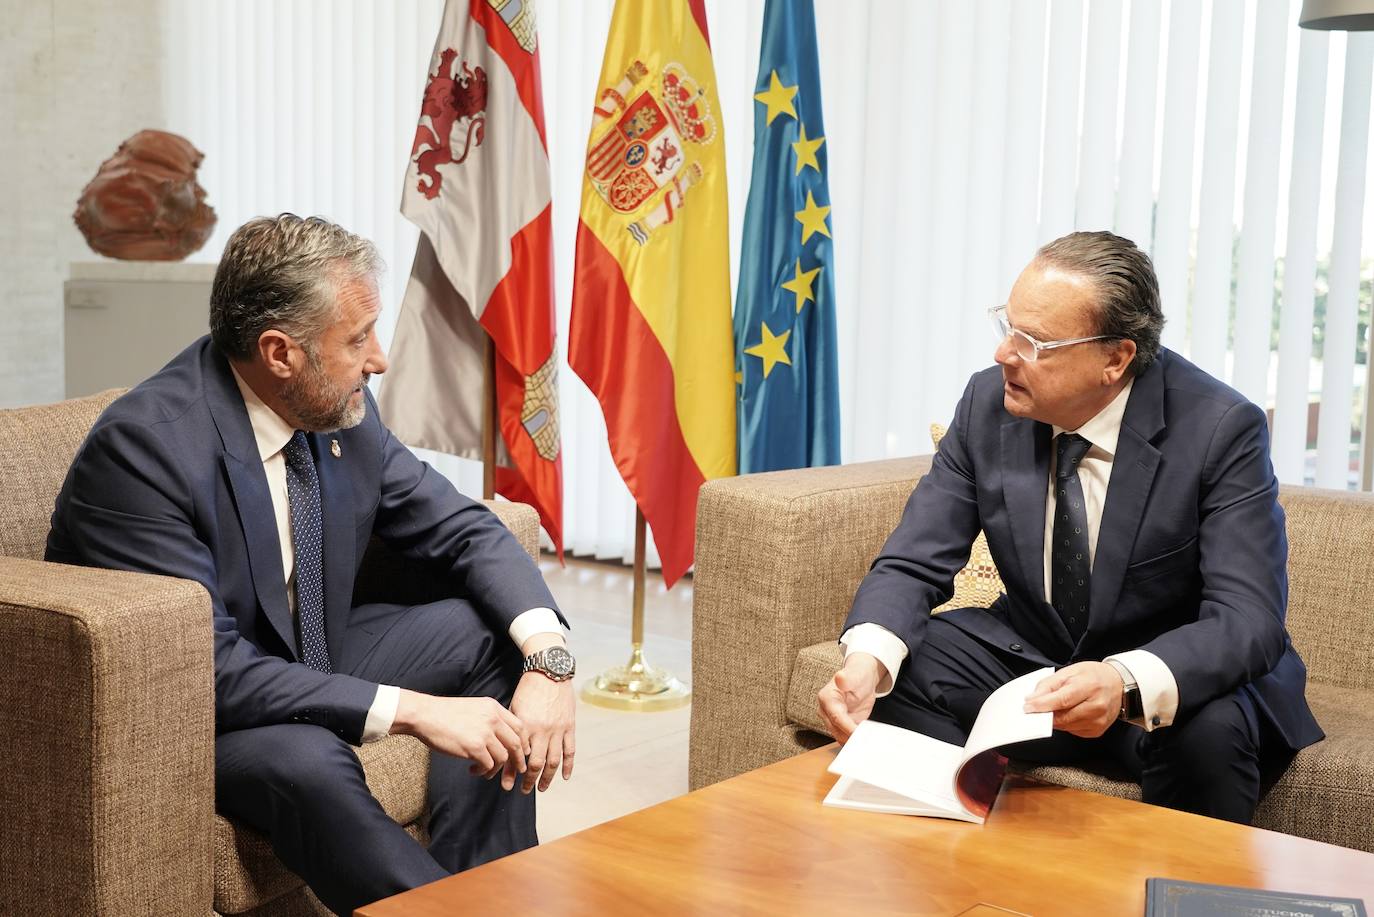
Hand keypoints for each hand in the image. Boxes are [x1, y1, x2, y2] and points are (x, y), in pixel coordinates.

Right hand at [391, 689, 528, 780]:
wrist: (425, 715)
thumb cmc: (445, 714)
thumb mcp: (474, 707)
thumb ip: (489, 718)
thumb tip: (501, 738)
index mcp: (494, 708)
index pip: (519, 726)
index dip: (523, 742)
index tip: (521, 752)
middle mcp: (493, 719)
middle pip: (516, 744)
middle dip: (518, 760)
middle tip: (516, 770)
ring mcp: (484, 733)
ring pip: (503, 757)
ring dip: (496, 769)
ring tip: (485, 771)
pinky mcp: (474, 747)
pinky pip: (488, 765)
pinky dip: (483, 771)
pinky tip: (473, 770)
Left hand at [509, 633, 575, 793]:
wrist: (550, 672)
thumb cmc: (528, 689)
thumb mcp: (514, 708)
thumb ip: (513, 729)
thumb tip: (505, 748)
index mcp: (526, 726)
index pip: (518, 756)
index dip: (511, 772)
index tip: (506, 784)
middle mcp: (542, 730)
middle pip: (536, 763)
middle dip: (529, 780)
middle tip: (524, 790)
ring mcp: (558, 730)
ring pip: (554, 761)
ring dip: (548, 777)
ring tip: (542, 788)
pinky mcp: (569, 727)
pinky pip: (570, 751)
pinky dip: (568, 765)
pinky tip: (564, 777)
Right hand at [817, 652, 882, 742]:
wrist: (862, 679)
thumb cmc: (857, 675)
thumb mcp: (854, 675)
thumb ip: (847, 679)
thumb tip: (840, 677)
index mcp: (826, 698)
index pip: (836, 717)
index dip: (848, 727)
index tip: (859, 733)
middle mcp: (826, 711)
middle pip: (837, 731)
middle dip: (851, 737)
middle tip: (867, 740)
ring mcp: (833, 720)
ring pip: (841, 737)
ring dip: (853, 741)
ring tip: (868, 741)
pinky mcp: (842, 726)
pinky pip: (847, 737)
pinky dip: (856, 740)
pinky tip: (866, 739)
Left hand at [1023, 662, 1122, 737]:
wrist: (1118, 685)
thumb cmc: (1092, 676)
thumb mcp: (1069, 671)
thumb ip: (1049, 685)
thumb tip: (1032, 699)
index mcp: (1090, 687)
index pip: (1062, 700)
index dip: (1042, 705)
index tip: (1027, 707)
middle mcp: (1096, 706)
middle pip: (1063, 717)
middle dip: (1045, 715)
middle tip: (1033, 710)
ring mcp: (1098, 721)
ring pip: (1066, 726)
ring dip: (1054, 719)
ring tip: (1052, 708)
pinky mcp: (1097, 731)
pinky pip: (1072, 731)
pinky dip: (1065, 724)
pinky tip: (1068, 713)